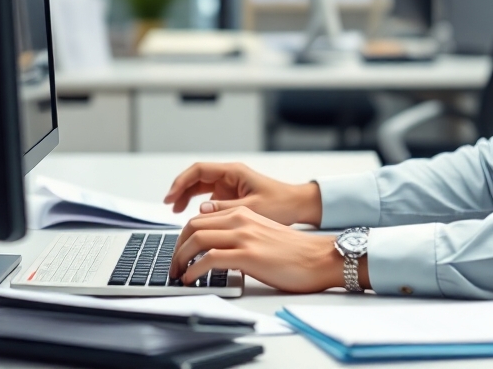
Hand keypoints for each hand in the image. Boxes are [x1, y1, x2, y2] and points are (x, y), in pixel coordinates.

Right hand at [162, 162, 321, 226]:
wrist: (298, 206)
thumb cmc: (281, 204)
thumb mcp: (252, 208)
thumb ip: (225, 209)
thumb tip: (200, 210)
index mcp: (234, 172)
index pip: (199, 170)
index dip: (182, 182)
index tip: (171, 196)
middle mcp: (229, 176)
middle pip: (196, 177)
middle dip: (180, 189)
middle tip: (168, 205)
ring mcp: (229, 185)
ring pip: (200, 187)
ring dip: (186, 196)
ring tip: (175, 211)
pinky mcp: (231, 196)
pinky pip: (208, 197)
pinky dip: (197, 205)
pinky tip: (192, 217)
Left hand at [170, 206, 364, 292]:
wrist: (319, 258)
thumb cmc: (294, 252)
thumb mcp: (262, 233)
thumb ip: (239, 233)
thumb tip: (216, 246)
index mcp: (243, 213)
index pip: (200, 219)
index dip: (183, 237)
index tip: (179, 253)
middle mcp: (241, 220)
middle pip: (193, 226)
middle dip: (177, 247)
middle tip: (174, 266)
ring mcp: (244, 236)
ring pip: (197, 239)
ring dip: (180, 259)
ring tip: (178, 274)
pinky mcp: (248, 255)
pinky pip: (209, 259)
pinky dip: (194, 270)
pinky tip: (191, 280)